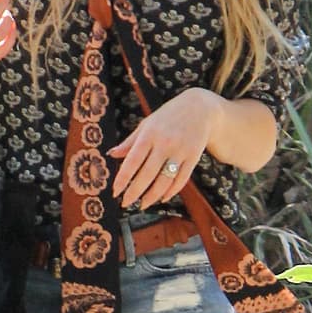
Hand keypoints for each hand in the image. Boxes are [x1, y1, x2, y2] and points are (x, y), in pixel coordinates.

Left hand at [109, 87, 218, 208]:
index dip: (123, 179)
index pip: (132, 161)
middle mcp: (164, 143)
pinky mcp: (193, 157)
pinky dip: (171, 191)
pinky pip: (181, 179)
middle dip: (135, 192)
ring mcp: (180, 151)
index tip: (115, 192)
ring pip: (165, 180)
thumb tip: (111, 154)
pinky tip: (162, 198)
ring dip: (152, 196)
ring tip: (143, 204)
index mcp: (149, 134)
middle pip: (147, 174)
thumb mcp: (147, 124)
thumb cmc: (167, 117)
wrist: (199, 108)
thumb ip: (130, 141)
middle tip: (125, 204)